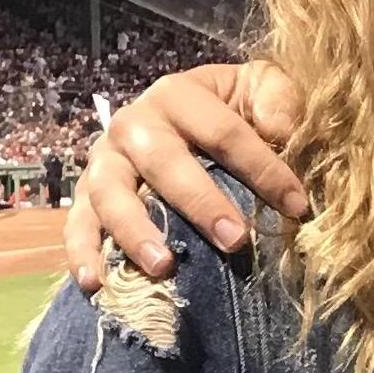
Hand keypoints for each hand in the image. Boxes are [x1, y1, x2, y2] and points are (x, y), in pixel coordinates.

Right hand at [67, 59, 308, 290]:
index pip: (223, 132)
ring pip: (110, 193)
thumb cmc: (229, 110)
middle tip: (235, 240)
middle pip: (163, 161)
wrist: (180, 119)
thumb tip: (281, 132)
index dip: (263, 168)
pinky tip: (94, 284)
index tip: (297, 206)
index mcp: (178, 95)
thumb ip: (277, 100)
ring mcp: (104, 161)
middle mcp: (134, 124)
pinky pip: (76, 224)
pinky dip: (82, 253)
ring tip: (164, 267)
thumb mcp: (258, 88)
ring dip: (135, 231)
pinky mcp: (86, 196)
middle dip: (200, 202)